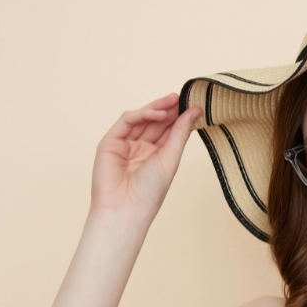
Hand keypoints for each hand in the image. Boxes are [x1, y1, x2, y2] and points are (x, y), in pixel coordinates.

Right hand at [91, 93, 201, 221]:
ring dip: (157, 108)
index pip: (168, 129)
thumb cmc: (150, 192)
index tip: (193, 104)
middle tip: (182, 97)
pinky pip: (126, 121)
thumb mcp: (171, 158)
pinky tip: (158, 114)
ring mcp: (125, 143)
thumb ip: (181, 133)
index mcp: (156, 154)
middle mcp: (140, 147)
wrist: (126, 209)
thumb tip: (195, 110)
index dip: (179, 116)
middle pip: (155, 121)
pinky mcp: (110, 141)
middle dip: (169, 108)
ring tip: (172, 101)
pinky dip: (142, 114)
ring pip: (141, 118)